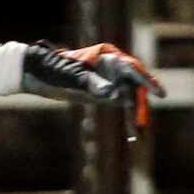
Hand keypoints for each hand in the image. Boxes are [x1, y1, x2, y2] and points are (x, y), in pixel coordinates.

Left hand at [21, 40, 164, 129]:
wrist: (33, 72)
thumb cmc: (52, 67)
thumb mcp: (70, 75)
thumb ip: (91, 83)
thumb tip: (113, 96)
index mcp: (107, 59)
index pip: (133, 70)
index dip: (147, 82)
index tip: (160, 94)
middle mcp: (112, 70)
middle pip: (134, 87)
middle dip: (139, 105)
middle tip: (141, 123)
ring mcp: (108, 82)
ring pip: (129, 98)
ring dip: (133, 115)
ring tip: (137, 134)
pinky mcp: (102, 94)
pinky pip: (120, 106)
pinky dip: (127, 118)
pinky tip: (132, 134)